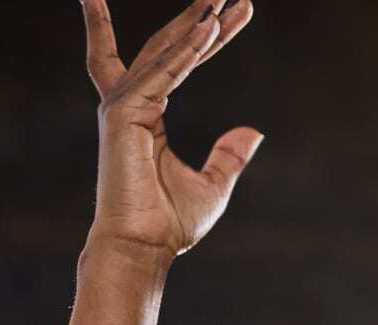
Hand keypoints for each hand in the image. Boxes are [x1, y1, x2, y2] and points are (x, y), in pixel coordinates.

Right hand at [80, 0, 261, 263]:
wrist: (142, 248)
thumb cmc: (169, 224)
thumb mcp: (213, 186)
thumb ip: (229, 157)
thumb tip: (254, 133)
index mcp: (149, 116)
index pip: (184, 63)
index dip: (213, 37)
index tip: (240, 11)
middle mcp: (132, 103)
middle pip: (170, 46)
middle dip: (200, 15)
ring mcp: (123, 105)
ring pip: (163, 50)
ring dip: (193, 22)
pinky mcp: (123, 113)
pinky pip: (163, 73)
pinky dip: (185, 51)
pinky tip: (209, 26)